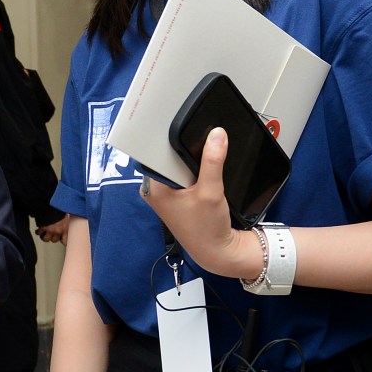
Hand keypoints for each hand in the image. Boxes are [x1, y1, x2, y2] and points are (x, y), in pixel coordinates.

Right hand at [36, 213, 70, 244]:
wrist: (52, 205)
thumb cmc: (60, 210)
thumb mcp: (66, 217)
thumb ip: (66, 222)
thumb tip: (67, 223)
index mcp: (64, 229)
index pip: (65, 241)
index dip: (63, 242)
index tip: (62, 241)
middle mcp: (57, 231)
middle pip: (54, 240)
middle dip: (52, 237)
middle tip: (51, 233)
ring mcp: (49, 230)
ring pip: (45, 239)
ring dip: (44, 236)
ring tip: (44, 233)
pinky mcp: (42, 228)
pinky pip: (39, 233)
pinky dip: (38, 232)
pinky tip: (39, 229)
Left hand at [139, 128, 257, 278]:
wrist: (216, 251)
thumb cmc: (207, 227)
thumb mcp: (211, 191)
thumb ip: (213, 161)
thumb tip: (216, 134)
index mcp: (154, 188)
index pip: (154, 153)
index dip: (166, 136)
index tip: (176, 121)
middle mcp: (155, 190)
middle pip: (166, 157)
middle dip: (182, 148)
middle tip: (198, 134)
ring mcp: (164, 194)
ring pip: (176, 165)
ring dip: (189, 160)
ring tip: (203, 151)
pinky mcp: (175, 197)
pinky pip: (182, 174)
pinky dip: (192, 170)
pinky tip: (202, 169)